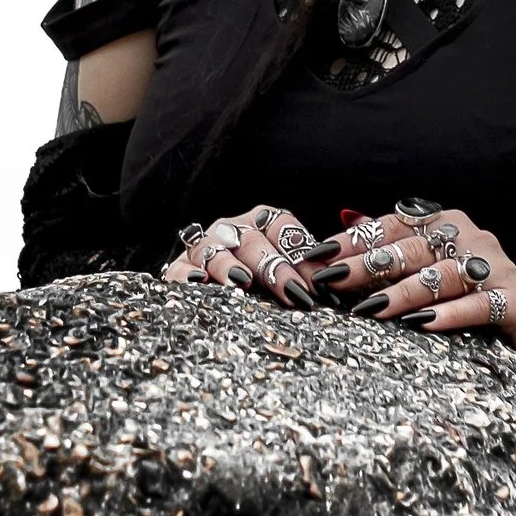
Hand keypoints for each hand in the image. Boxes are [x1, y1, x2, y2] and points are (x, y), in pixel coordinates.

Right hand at [161, 205, 320, 310]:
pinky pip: (181, 269)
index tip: (318, 281)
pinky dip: (188, 276)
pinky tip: (199, 284)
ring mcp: (205, 245)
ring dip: (229, 267)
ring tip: (243, 283)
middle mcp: (232, 228)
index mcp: (262, 222)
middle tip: (293, 293)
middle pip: (252, 240)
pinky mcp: (181, 266)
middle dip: (275, 268)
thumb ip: (308, 272)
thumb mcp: (287, 273)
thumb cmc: (262, 281)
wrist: (214, 288)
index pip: (281, 225)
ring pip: (215, 250)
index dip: (300, 253)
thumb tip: (334, 282)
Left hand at [308, 199, 515, 368]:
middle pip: (412, 249)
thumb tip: (344, 218)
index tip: (317, 256)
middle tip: (330, 281)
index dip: (354, 241)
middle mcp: (472, 237)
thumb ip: (389, 247)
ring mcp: (498, 267)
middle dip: (366, 266)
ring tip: (370, 309)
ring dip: (404, 292)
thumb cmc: (465, 300)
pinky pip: (480, 305)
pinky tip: (422, 324)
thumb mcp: (424, 271)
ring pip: (443, 276)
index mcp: (446, 224)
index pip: (392, 227)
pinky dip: (451, 314)